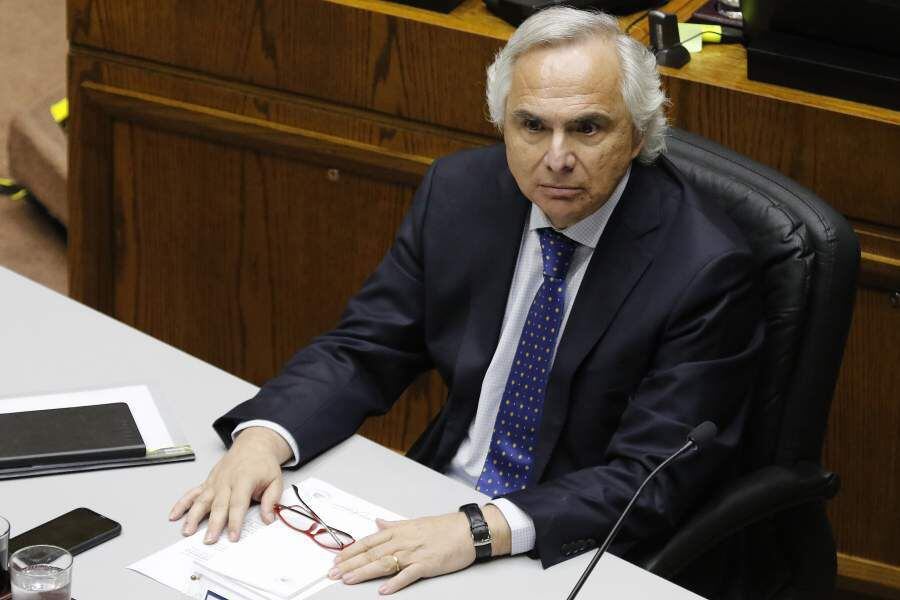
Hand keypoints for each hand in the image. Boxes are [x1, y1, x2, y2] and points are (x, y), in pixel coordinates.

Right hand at [168, 426, 291, 543]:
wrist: (253, 445)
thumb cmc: (263, 464)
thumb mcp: (275, 479)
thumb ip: (271, 499)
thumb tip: (268, 518)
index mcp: (244, 479)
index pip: (238, 503)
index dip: (235, 521)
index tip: (233, 537)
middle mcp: (226, 481)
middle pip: (218, 505)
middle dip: (213, 524)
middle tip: (209, 540)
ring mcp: (215, 481)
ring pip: (201, 500)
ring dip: (193, 516)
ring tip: (187, 531)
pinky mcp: (208, 482)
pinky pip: (192, 493)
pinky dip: (181, 504)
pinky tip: (174, 515)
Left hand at [327, 505, 510, 594]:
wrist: (468, 531)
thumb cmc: (444, 527)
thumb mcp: (415, 522)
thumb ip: (394, 525)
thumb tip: (378, 523)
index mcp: (399, 531)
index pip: (369, 541)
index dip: (351, 551)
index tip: (337, 560)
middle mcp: (403, 541)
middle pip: (372, 553)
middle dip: (351, 564)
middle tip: (334, 573)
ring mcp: (415, 553)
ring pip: (384, 563)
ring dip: (365, 572)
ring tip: (349, 580)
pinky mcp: (427, 565)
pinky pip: (408, 575)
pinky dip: (395, 582)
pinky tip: (383, 589)